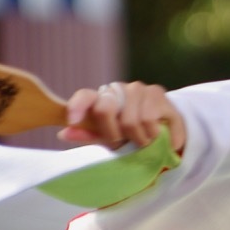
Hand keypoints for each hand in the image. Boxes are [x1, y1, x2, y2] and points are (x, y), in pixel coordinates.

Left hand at [59, 82, 186, 152]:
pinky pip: (147, 119)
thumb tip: (63, 134)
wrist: (167, 133)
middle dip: (113, 134)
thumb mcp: (109, 139)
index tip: (71, 121)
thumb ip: (89, 135)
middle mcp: (115, 89)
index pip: (84, 97)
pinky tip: (154, 134)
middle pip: (104, 109)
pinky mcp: (155, 92)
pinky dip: (151, 134)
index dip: (76, 107)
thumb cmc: (132, 136)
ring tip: (142, 140)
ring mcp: (136, 88)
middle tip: (122, 142)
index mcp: (99, 99)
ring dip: (137, 138)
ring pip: (129, 120)